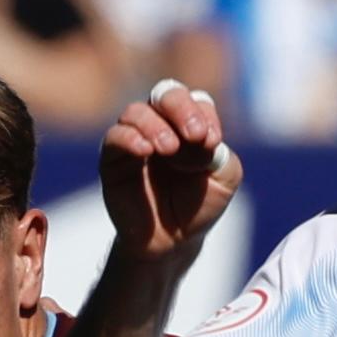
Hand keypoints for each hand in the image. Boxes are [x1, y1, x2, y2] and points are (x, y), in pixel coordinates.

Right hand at [96, 77, 241, 277]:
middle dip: (180, 108)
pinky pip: (115, 136)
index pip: (196, 102)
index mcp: (190, 124)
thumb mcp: (224, 179)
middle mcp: (161, 124)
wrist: (171, 242)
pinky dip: (130, 137)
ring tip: (169, 149)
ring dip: (156, 126)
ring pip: (137, 112)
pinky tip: (145, 150)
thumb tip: (199, 139)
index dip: (203, 116)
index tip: (211, 141)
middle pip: (166, 94)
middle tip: (194, 135)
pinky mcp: (113, 159)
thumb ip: (221, 154)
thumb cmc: (198, 206)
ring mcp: (135, 138)